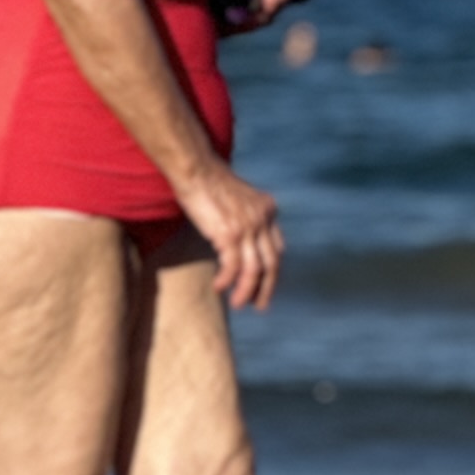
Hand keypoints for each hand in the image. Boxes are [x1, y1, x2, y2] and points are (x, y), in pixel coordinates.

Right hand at [181, 160, 286, 310]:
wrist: (196, 168)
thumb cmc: (209, 181)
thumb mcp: (239, 198)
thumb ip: (247, 216)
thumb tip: (242, 240)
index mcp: (268, 210)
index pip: (278, 248)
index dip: (272, 270)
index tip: (264, 285)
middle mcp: (262, 219)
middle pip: (272, 263)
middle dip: (267, 288)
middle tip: (260, 305)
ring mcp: (248, 227)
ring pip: (254, 270)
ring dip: (247, 291)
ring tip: (239, 304)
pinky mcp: (230, 234)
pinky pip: (233, 267)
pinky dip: (227, 281)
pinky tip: (219, 287)